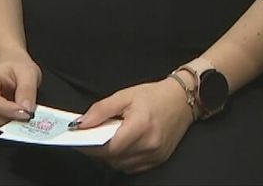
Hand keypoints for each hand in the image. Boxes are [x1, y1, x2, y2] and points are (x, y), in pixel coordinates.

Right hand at [0, 55, 41, 132]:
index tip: (26, 114)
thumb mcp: (28, 72)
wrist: (13, 71)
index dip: (7, 110)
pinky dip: (8, 128)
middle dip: (8, 120)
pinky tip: (17, 120)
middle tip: (28, 118)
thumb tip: (27, 109)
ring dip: (9, 125)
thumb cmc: (17, 70)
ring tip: (24, 117)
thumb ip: (27, 89)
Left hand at [75, 79, 194, 173]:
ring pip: (121, 165)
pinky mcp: (158, 160)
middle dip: (99, 149)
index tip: (78, 140)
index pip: (108, 147)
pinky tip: (124, 145)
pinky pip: (132, 167)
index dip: (90, 146)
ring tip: (111, 138)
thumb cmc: (155, 95)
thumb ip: (101, 110)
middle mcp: (149, 144)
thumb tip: (81, 124)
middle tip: (94, 136)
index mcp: (140, 126)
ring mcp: (155, 155)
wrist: (183, 99)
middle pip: (113, 158)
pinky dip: (123, 159)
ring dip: (111, 155)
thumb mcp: (125, 95)